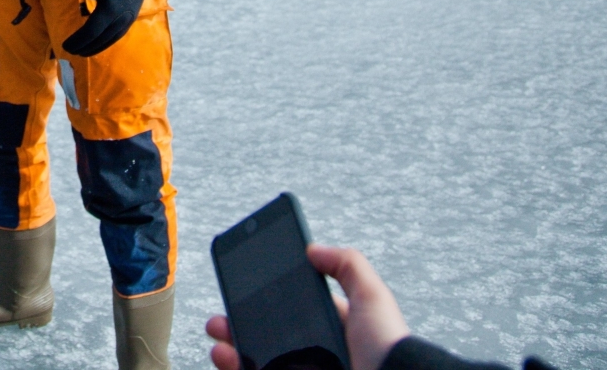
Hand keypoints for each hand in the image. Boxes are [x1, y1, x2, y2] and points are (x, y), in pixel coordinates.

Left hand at [63, 0, 163, 55]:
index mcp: (110, 13)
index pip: (91, 32)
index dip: (78, 40)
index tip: (65, 45)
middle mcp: (119, 22)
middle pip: (99, 40)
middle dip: (84, 47)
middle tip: (70, 51)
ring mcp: (125, 23)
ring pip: (108, 41)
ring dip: (94, 48)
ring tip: (82, 52)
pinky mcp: (128, 22)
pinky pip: (114, 38)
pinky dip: (104, 43)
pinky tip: (97, 44)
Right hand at [204, 245, 410, 369]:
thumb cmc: (388, 349)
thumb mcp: (373, 297)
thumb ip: (347, 265)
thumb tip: (313, 248)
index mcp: (332, 330)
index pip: (290, 311)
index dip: (263, 300)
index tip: (241, 289)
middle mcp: (317, 355)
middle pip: (266, 336)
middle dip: (238, 325)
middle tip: (220, 320)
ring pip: (258, 360)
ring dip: (231, 349)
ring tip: (219, 341)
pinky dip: (238, 369)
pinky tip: (228, 360)